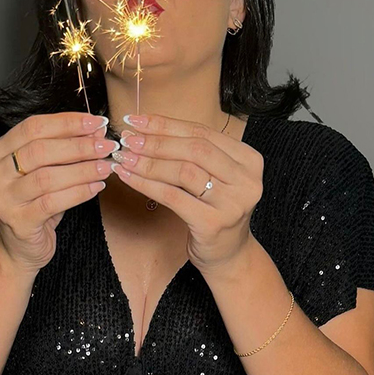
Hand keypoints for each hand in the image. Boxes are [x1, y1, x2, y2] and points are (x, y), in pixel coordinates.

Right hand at [0, 112, 116, 274]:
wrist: (20, 247)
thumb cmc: (35, 203)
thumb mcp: (47, 171)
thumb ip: (65, 150)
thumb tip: (97, 130)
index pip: (32, 127)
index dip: (67, 122)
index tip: (96, 122)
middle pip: (39, 150)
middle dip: (78, 145)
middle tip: (106, 144)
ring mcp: (3, 199)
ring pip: (47, 177)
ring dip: (82, 169)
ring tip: (106, 166)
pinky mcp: (17, 221)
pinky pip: (52, 202)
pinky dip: (79, 192)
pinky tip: (97, 187)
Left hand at [111, 113, 263, 274]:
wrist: (229, 254)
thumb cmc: (215, 209)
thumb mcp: (214, 176)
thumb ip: (193, 153)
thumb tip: (145, 128)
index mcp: (249, 159)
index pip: (203, 132)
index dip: (166, 124)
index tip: (137, 120)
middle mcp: (246, 180)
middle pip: (195, 149)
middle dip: (156, 141)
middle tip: (127, 139)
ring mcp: (232, 203)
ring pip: (183, 172)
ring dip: (148, 162)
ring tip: (124, 157)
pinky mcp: (213, 224)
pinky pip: (173, 197)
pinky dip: (146, 184)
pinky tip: (128, 177)